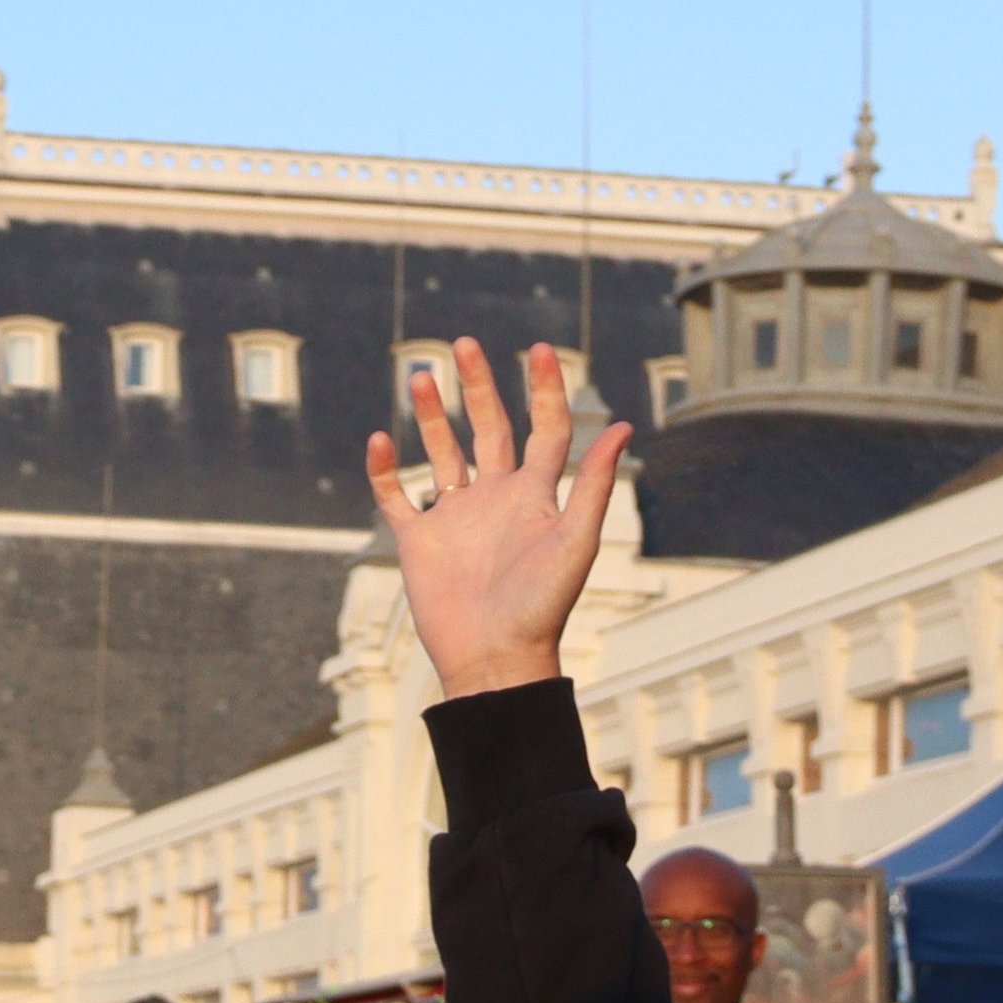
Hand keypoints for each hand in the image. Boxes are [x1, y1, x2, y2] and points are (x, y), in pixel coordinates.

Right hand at [363, 338, 628, 700]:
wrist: (493, 657)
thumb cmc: (541, 606)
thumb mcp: (575, 539)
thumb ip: (594, 482)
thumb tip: (623, 425)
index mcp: (535, 494)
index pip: (543, 427)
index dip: (544, 388)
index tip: (538, 348)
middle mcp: (495, 498)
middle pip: (488, 427)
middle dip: (478, 385)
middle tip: (464, 345)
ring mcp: (455, 517)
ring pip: (441, 452)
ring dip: (430, 415)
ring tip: (421, 375)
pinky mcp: (419, 541)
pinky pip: (396, 496)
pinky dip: (384, 469)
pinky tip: (379, 440)